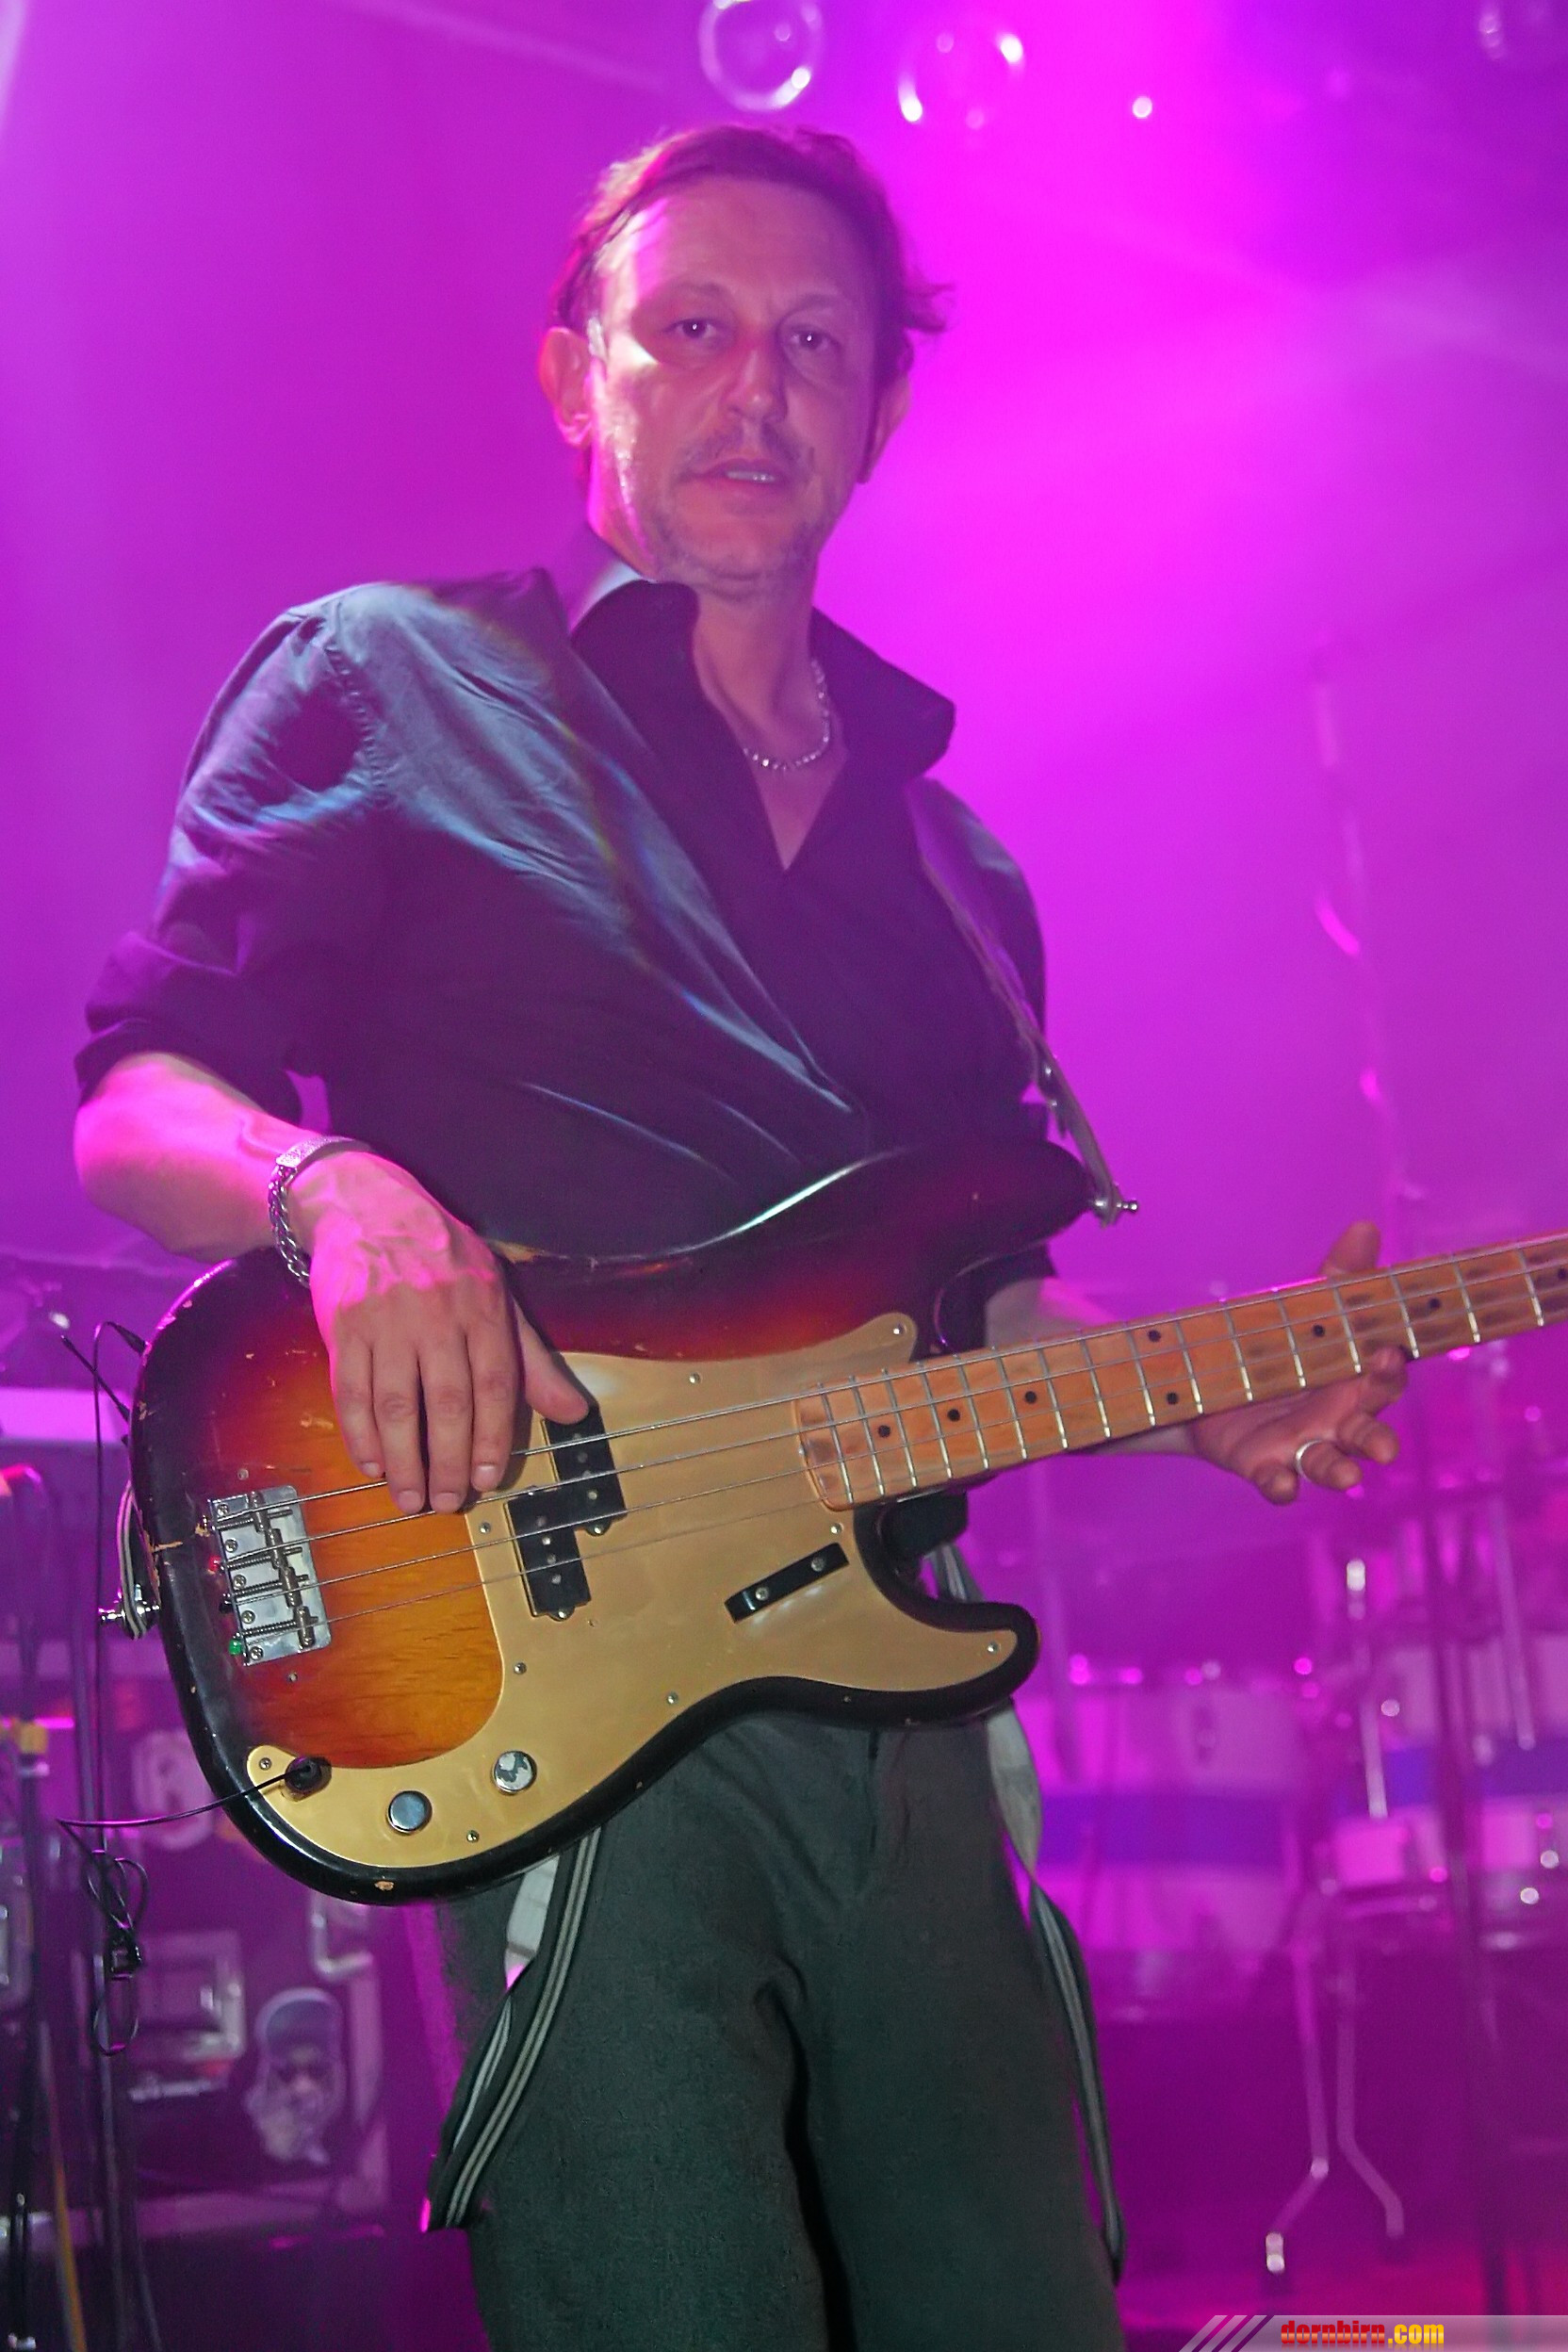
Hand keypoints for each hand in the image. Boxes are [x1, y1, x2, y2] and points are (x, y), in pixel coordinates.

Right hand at [291, 1151, 583, 1514]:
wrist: (366, 1205)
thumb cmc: (443, 1255)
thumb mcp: (497, 1292)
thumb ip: (532, 1358)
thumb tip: (574, 1412)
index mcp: (482, 1306)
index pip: (495, 1384)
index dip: (492, 1437)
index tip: (486, 1479)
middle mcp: (436, 1314)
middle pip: (446, 1401)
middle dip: (447, 1460)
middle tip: (447, 1502)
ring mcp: (385, 1321)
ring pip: (395, 1404)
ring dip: (403, 1459)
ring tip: (410, 1497)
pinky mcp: (343, 1326)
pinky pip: (351, 1391)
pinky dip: (360, 1435)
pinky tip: (373, 1464)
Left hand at [1190, 1218, 1406, 1504]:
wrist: (1218, 1381)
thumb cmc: (1284, 1347)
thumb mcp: (1307, 1309)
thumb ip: (1338, 1275)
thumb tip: (1365, 1227)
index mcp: (1354, 1381)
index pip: (1383, 1378)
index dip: (1387, 1370)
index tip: (1386, 1353)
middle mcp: (1338, 1419)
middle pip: (1366, 1428)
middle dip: (1376, 1437)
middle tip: (1385, 1445)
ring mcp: (1303, 1445)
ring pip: (1330, 1463)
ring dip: (1340, 1470)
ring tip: (1348, 1475)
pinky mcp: (1265, 1463)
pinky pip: (1277, 1480)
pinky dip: (1280, 1485)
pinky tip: (1281, 1486)